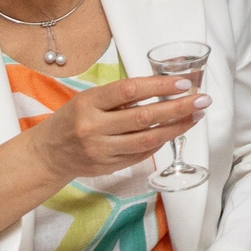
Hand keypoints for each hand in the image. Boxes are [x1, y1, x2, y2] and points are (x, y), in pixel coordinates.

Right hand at [27, 74, 206, 181]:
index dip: (159, 86)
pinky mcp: (108, 166)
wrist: (47, 154)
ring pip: (147, 140)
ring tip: (196, 116)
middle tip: (203, 100)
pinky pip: (142, 154)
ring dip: (177, 127)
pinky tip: (175, 131)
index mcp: (88, 103)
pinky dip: (161, 142)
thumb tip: (164, 87)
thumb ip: (120, 96)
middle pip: (143, 118)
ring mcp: (101, 150)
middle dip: (178, 108)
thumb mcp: (88, 99)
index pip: (129, 91)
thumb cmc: (73, 119)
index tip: (183, 83)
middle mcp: (93, 127)